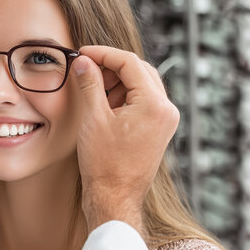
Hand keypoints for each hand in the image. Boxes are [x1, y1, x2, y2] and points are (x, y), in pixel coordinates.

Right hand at [73, 46, 179, 234]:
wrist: (114, 197)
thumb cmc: (104, 163)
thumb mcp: (93, 118)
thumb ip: (89, 84)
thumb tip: (83, 61)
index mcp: (154, 104)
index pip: (130, 62)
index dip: (103, 54)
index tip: (82, 53)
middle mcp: (166, 109)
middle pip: (140, 70)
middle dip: (111, 65)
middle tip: (86, 67)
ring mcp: (165, 120)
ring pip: (142, 84)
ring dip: (117, 80)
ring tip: (92, 88)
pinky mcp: (158, 129)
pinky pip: (143, 100)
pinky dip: (124, 95)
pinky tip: (104, 102)